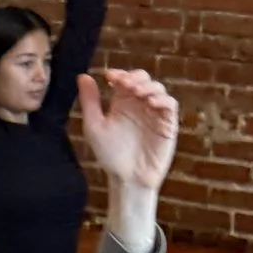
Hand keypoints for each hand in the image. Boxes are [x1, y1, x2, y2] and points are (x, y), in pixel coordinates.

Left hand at [77, 68, 178, 198]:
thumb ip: (90, 102)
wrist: (126, 178)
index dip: (119, 73)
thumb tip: (82, 76)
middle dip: (135, 77)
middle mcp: (139, 105)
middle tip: (125, 83)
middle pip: (143, 79)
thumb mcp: (94, 126)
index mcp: (122, 103)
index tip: (109, 76)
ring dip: (148, 86)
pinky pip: (170, 105)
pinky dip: (162, 99)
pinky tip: (150, 102)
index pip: (125, 79)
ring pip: (158, 88)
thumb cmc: (110, 155)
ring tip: (137, 92)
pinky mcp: (167, 124)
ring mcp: (154, 113)